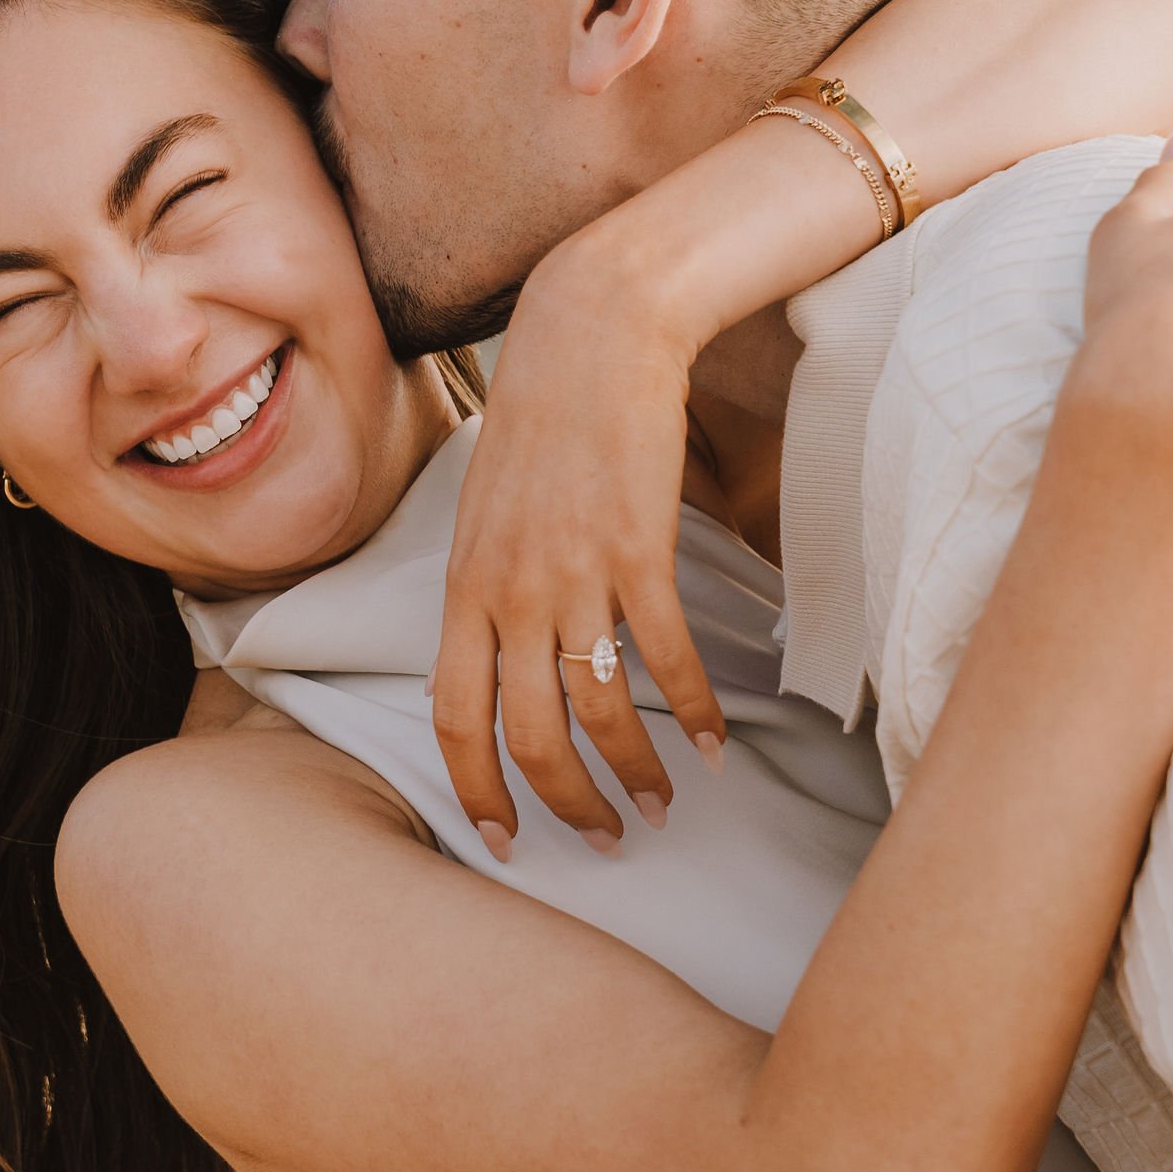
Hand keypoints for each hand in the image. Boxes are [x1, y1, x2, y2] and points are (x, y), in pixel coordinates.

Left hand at [430, 238, 727, 855]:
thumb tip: (500, 658)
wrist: (591, 332)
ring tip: (664, 804)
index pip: (454, 719)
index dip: (476, 791)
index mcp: (464, 587)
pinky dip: (698, 709)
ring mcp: (573, 572)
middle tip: (605, 839)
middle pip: (528, 735)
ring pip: (599, 709)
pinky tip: (717, 742)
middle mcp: (508, 591)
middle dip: (566, 804)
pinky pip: (667, 655)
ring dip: (636, 772)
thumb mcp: (486, 512)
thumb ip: (488, 588)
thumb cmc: (540, 417)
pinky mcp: (638, 549)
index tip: (504, 840)